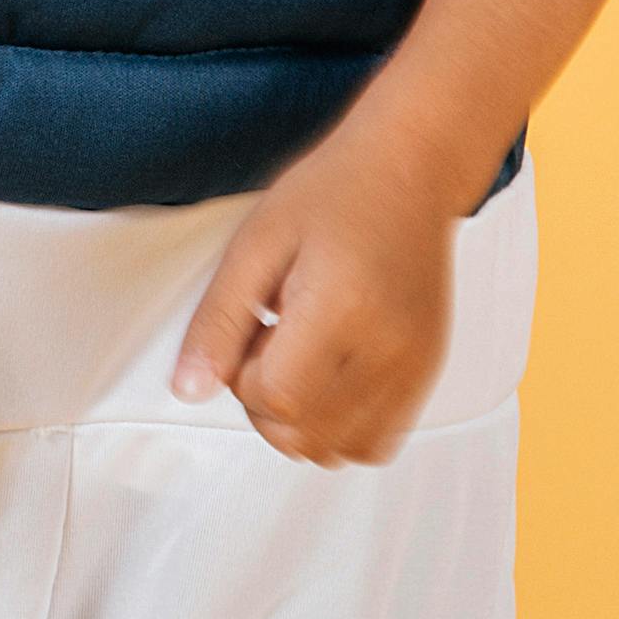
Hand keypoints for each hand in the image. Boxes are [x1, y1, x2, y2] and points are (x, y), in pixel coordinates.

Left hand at [171, 111, 466, 468]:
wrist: (410, 168)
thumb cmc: (337, 192)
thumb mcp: (255, 246)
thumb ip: (218, 322)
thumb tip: (190, 388)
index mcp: (342, 309)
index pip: (275, 399)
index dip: (243, 378)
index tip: (252, 333)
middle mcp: (388, 346)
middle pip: (305, 435)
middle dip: (269, 403)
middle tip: (273, 342)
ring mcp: (414, 364)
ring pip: (340, 450)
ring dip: (304, 420)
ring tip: (305, 357)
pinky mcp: (427, 371)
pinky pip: (377, 441)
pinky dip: (343, 426)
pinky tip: (332, 375)